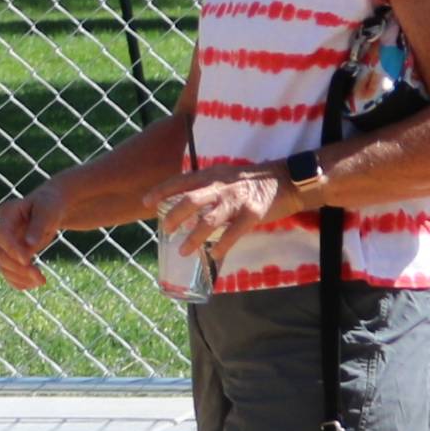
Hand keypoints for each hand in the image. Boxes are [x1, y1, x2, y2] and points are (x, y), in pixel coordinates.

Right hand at [0, 180, 71, 289]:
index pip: (2, 234)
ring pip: (3, 265)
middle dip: (18, 268)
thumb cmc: (51, 205)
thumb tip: (30, 245)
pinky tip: (33, 284)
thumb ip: (38, 226)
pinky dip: (19, 281)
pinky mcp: (11, 253)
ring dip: (19, 277)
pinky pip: (9, 271)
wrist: (52, 207)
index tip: (28, 261)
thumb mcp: (48, 212)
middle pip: (0, 254)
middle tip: (41, 278)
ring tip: (41, 282)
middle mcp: (2, 229)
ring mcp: (5, 242)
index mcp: (7, 213)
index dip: (12, 249)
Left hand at [154, 165, 292, 257]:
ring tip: (182, 250)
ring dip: (193, 237)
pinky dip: (222, 245)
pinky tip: (213, 255)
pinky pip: (234, 233)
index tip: (145, 202)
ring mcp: (236, 200)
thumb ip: (204, 189)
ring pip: (209, 220)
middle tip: (165, 229)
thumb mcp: (223, 177)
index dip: (161, 191)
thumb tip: (183, 209)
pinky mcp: (253, 213)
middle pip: (190, 200)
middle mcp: (221, 186)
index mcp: (211, 175)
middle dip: (174, 216)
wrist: (284, 179)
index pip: (180, 181)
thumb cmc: (248, 182)